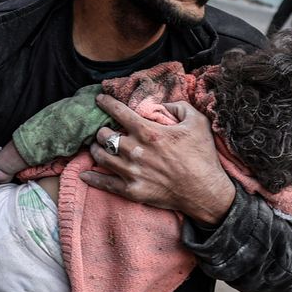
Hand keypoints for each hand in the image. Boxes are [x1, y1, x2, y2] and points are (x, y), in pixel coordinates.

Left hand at [83, 96, 235, 225]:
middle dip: (101, 130)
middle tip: (103, 130)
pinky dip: (93, 177)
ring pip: (101, 157)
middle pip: (104, 136)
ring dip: (96, 150)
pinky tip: (85, 173)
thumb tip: (163, 104)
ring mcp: (132, 172)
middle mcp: (135, 151)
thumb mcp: (198, 122)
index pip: (119, 112)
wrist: (206, 192)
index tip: (99, 99)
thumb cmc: (203, 156)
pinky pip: (105, 184)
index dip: (106, 103)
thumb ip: (178, 106)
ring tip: (97, 147)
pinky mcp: (132, 191)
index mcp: (148, 132)